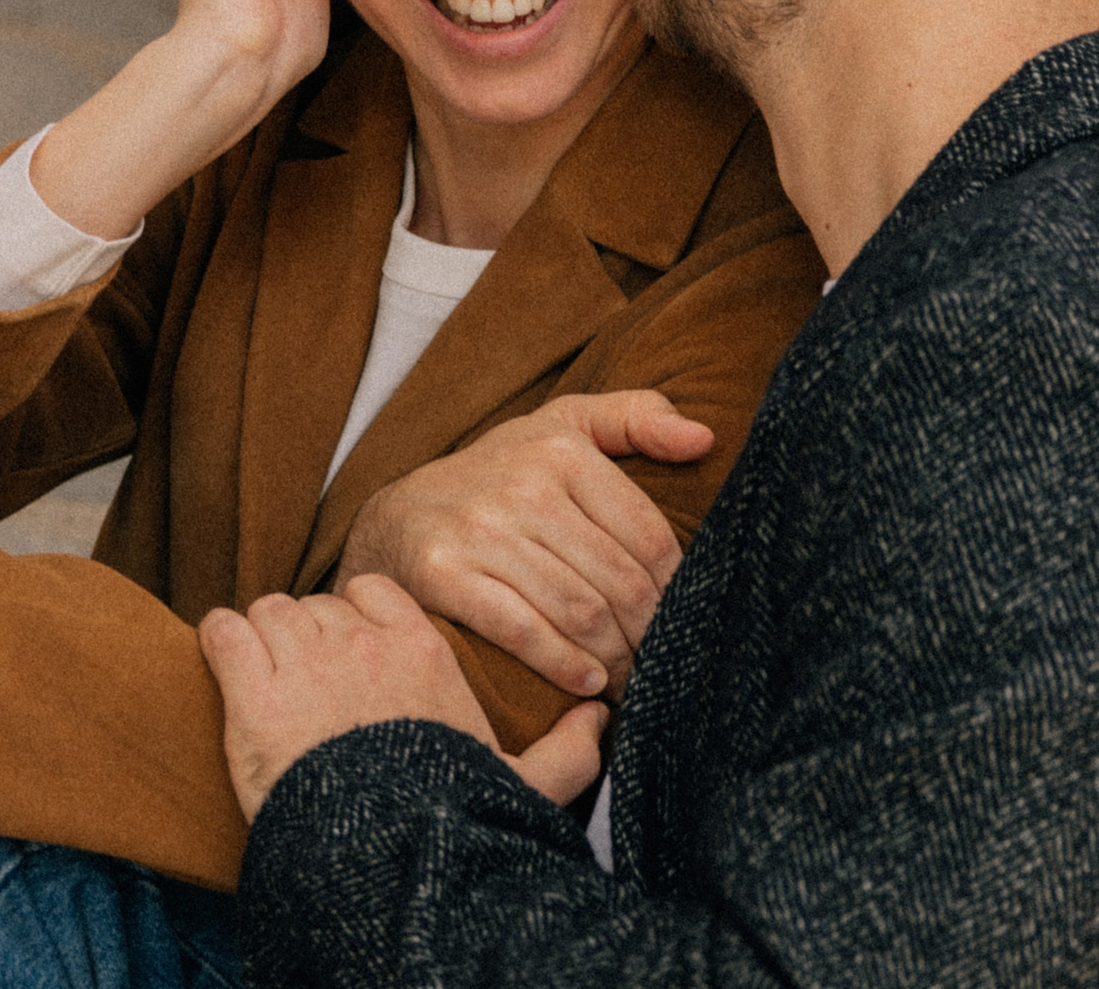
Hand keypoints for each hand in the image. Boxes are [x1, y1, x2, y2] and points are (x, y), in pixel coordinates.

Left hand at [200, 575, 608, 820]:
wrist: (382, 853)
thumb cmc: (448, 819)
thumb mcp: (524, 786)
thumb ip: (567, 750)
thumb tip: (603, 720)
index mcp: (421, 650)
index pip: (374, 592)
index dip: (355, 617)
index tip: (352, 654)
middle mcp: (360, 640)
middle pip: (315, 603)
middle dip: (306, 636)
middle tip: (305, 683)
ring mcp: (302, 658)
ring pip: (267, 610)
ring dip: (261, 640)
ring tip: (267, 683)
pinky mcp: (250, 687)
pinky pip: (221, 629)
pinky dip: (218, 645)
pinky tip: (227, 671)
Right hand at [336, 390, 711, 698]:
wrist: (395, 518)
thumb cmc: (497, 477)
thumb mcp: (561, 426)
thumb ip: (635, 418)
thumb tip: (703, 438)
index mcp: (561, 450)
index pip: (649, 538)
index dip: (676, 590)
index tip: (682, 620)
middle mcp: (521, 485)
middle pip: (619, 582)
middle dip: (649, 635)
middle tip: (661, 665)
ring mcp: (479, 530)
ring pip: (579, 613)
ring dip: (616, 660)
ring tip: (630, 679)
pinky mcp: (443, 573)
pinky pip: (523, 631)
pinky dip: (564, 666)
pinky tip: (586, 682)